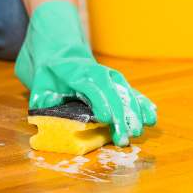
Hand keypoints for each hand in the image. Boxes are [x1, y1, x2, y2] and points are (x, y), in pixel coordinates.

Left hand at [15, 1, 156, 145]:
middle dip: (120, 115)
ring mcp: (111, 78)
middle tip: (125, 137)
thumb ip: (43, 99)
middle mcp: (99, 74)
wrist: (62, 55)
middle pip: (113, 93)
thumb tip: (49, 112)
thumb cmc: (50, 75)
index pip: (92, 87)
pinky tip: (151, 116)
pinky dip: (142, 104)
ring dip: (135, 112)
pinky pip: (133, 94)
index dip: (99, 102)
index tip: (105, 119)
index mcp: (78, 74)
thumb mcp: (40, 84)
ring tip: (140, 130)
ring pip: (127, 93)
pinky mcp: (118, 84)